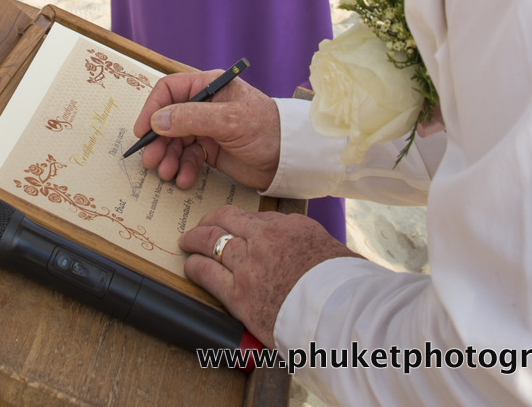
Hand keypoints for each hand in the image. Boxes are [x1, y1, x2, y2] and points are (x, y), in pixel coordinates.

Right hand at [133, 71, 280, 190]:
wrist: (290, 159)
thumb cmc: (266, 129)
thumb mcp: (229, 121)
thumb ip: (191, 118)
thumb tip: (157, 121)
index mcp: (209, 86)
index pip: (169, 90)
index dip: (152, 109)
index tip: (143, 131)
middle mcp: (204, 105)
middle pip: (168, 119)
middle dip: (158, 141)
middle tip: (151, 162)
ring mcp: (207, 128)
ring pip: (175, 141)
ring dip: (168, 158)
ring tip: (167, 175)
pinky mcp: (212, 149)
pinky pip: (188, 157)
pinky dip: (183, 169)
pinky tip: (184, 180)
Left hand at [181, 206, 356, 345]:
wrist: (341, 314)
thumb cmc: (344, 286)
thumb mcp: (328, 249)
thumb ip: (305, 242)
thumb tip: (299, 247)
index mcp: (289, 227)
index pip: (256, 217)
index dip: (240, 221)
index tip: (234, 225)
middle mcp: (265, 239)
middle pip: (227, 220)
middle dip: (210, 220)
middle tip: (201, 225)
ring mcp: (249, 266)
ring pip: (211, 242)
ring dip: (196, 240)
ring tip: (187, 241)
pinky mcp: (239, 295)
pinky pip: (207, 273)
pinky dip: (195, 266)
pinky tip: (190, 265)